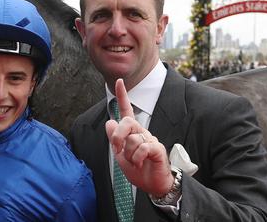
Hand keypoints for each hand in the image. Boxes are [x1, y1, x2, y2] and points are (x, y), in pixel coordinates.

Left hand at [105, 79, 172, 196]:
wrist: (152, 185)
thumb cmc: (138, 170)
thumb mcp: (120, 155)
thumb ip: (115, 139)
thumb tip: (109, 122)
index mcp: (132, 132)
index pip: (126, 110)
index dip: (122, 96)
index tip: (119, 81)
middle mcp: (141, 132)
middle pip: (127, 121)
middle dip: (118, 136)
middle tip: (118, 150)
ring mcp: (150, 139)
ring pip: (132, 139)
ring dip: (128, 154)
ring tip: (134, 162)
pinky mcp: (157, 148)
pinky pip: (143, 147)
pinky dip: (137, 158)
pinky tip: (140, 163)